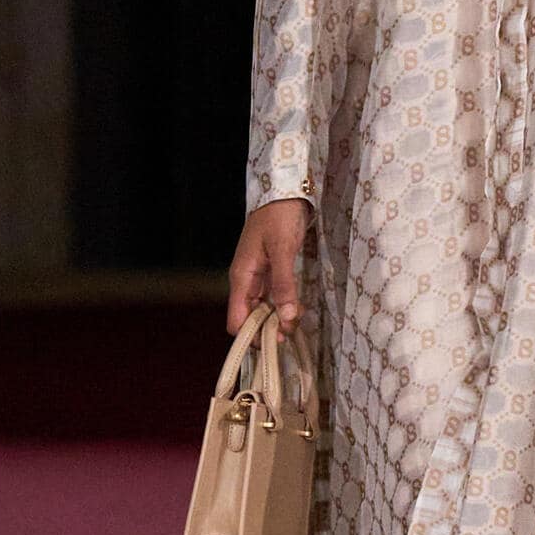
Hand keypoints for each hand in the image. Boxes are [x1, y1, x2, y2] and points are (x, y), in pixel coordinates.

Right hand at [227, 198, 310, 334]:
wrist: (285, 192)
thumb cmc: (280, 216)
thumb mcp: (283, 250)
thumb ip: (284, 284)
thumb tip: (286, 318)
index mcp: (241, 277)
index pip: (236, 321)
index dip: (251, 337)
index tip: (273, 342)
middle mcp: (246, 281)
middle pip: (249, 318)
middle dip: (268, 330)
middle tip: (291, 332)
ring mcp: (258, 276)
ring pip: (263, 309)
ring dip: (278, 319)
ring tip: (297, 319)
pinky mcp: (270, 271)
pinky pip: (273, 297)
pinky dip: (283, 306)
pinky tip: (296, 308)